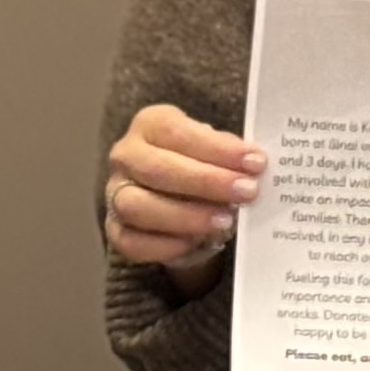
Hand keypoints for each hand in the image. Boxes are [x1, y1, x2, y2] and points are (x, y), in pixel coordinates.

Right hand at [103, 104, 265, 291]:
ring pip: (138, 206)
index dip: (217, 149)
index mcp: (151, 125)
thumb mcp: (215, 150)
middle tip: (246, 192)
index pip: (177, 132)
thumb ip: (230, 156)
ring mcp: (115, 193)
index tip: (255, 162)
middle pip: (157, 169)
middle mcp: (126, 156)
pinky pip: (132, 242)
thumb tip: (254, 165)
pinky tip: (198, 242)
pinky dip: (166, 245)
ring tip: (225, 221)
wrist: (178, 199)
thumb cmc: (200, 164)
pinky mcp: (116, 229)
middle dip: (206, 182)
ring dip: (186, 216)